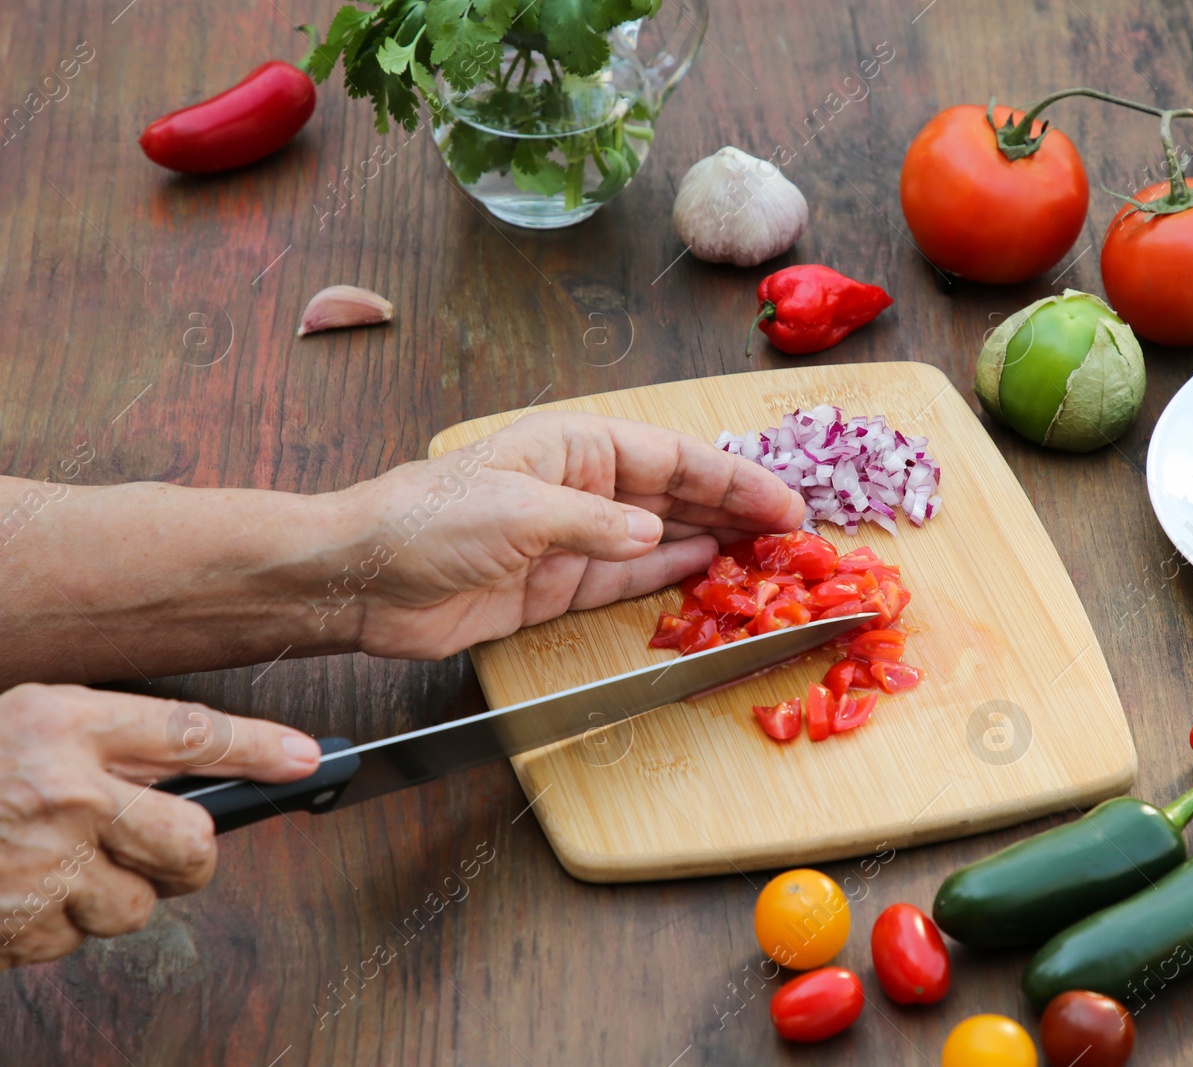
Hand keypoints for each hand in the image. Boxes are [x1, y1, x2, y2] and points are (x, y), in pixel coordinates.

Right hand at [0, 684, 319, 968]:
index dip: (261, 748)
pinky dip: (61, 924)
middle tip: (170, 849)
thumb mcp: (36, 721)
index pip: (192, 734)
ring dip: (117, 893)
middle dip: (193, 856)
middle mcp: (63, 795)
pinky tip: (25, 891)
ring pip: (140, 904)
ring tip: (65, 863)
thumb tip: (207, 765)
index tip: (307, 761)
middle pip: (193, 844)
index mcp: (66, 727)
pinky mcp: (17, 928)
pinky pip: (79, 939)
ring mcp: (40, 867)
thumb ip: (116, 739)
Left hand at [334, 411, 805, 659]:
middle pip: (674, 494)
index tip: (783, 501)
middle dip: (733, 510)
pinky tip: (709, 572)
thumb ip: (597, 525)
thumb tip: (660, 537)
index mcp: (573, 447)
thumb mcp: (519, 511)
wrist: (363, 580)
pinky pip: (628, 578)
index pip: (671, 457)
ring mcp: (572, 537)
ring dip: (711, 543)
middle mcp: (581, 486)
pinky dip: (669, 576)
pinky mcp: (558, 586)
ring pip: (660, 537)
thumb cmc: (428, 522)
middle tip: (793, 532)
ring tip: (767, 555)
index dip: (732, 479)